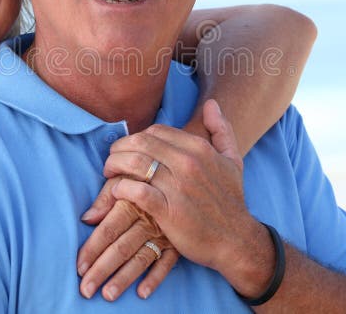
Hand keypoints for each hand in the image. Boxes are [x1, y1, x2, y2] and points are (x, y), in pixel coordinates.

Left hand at [77, 178, 179, 300]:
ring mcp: (165, 232)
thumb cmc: (152, 177)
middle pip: (122, 247)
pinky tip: (142, 292)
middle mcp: (148, 219)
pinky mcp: (179, 241)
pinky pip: (168, 262)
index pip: (109, 228)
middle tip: (86, 289)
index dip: (93, 248)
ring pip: (142, 258)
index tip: (79, 267)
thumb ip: (107, 195)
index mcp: (133, 201)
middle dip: (102, 269)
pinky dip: (156, 277)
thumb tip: (87, 218)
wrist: (193, 180)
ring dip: (124, 278)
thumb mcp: (131, 176)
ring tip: (108, 294)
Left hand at [105, 100, 257, 273]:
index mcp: (199, 148)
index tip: (129, 149)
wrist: (236, 240)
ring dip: (114, 165)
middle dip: (120, 149)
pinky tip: (117, 191)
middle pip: (141, 142)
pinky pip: (136, 191)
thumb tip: (211, 104)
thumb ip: (222, 130)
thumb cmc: (231, 200)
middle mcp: (188, 163)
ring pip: (135, 163)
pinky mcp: (169, 211)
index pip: (155, 131)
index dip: (137, 138)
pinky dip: (120, 188)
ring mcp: (178, 187)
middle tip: (111, 160)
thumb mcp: (233, 161)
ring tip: (109, 174)